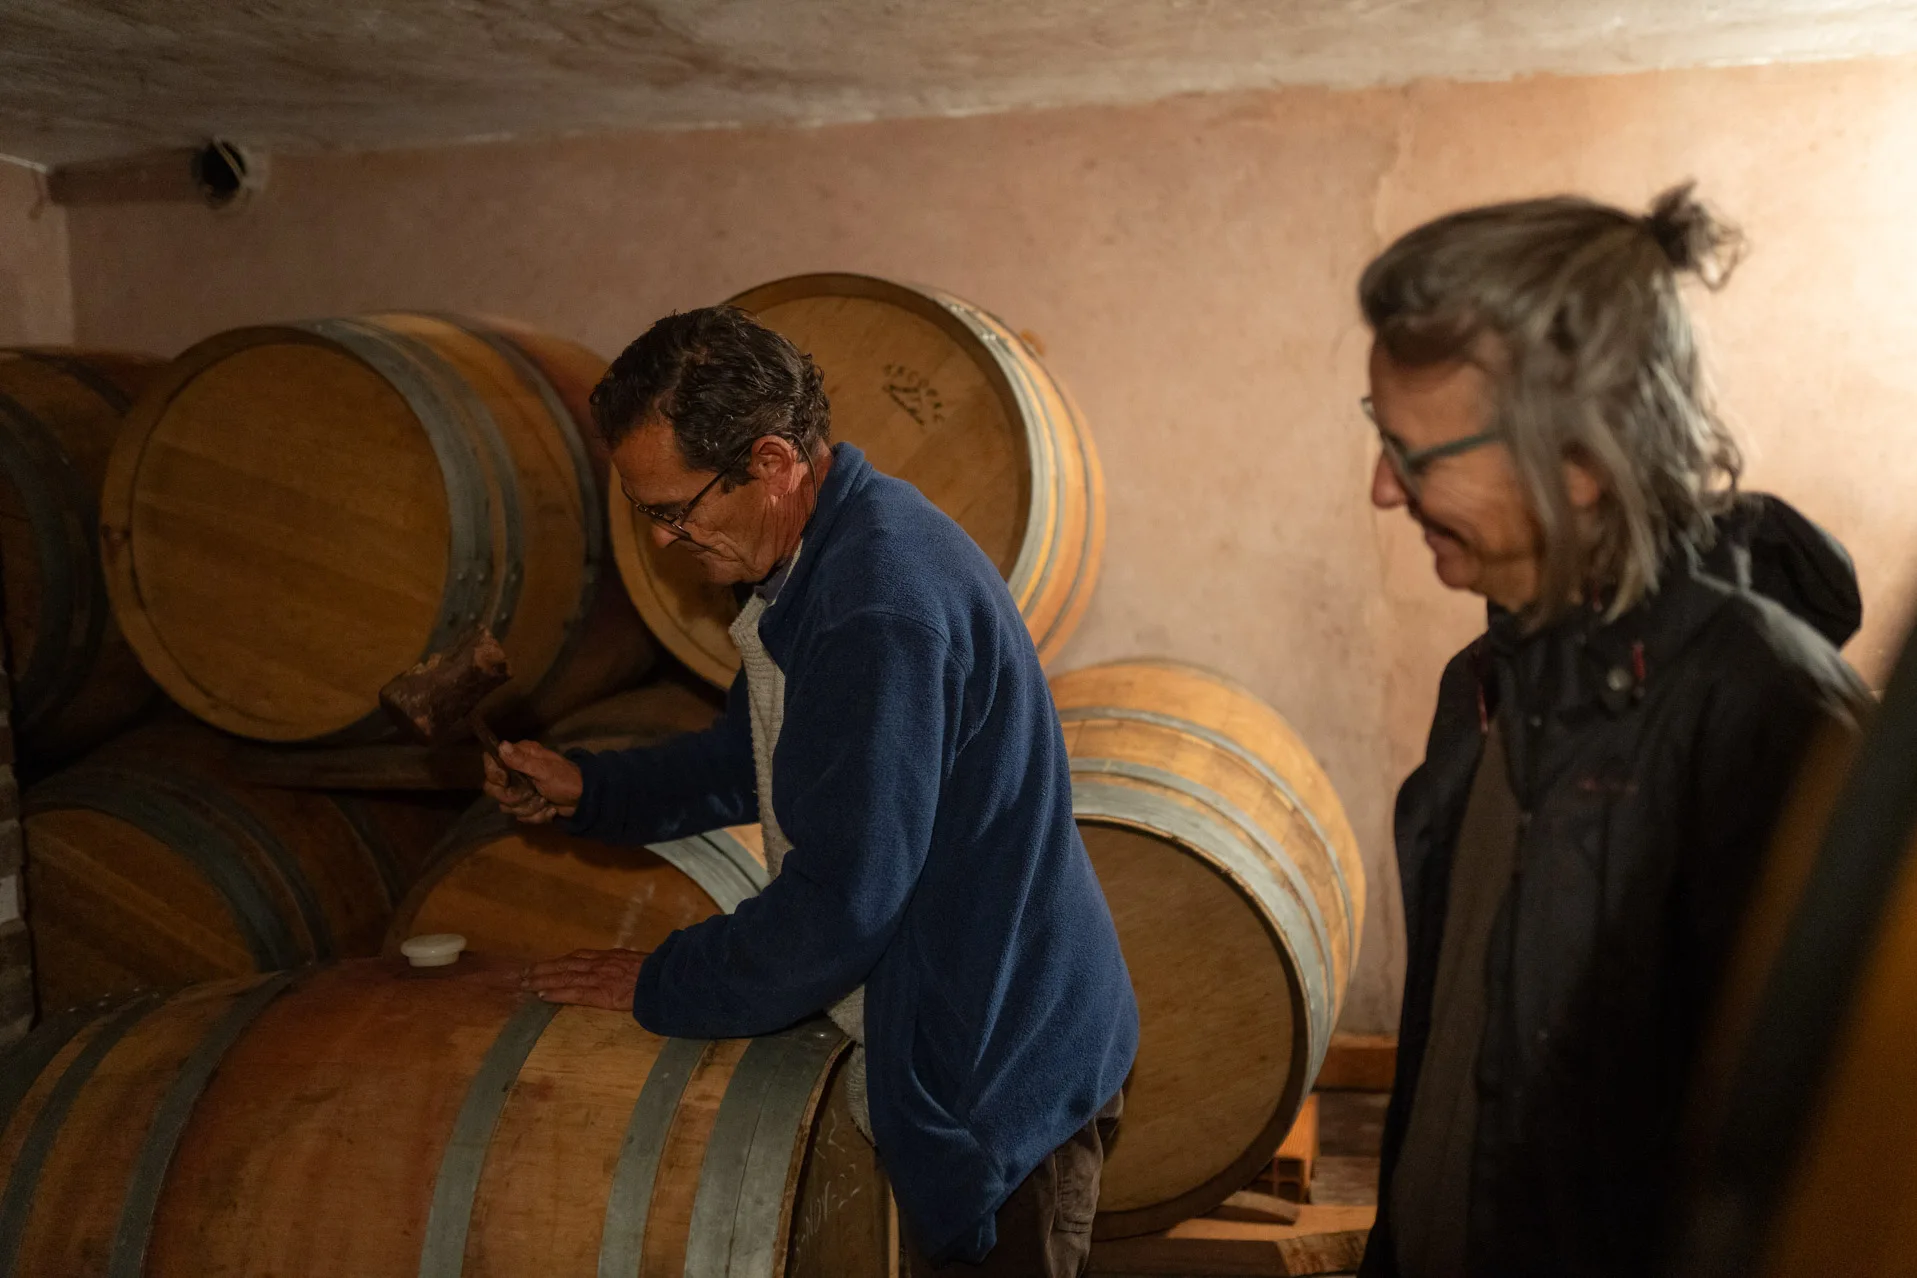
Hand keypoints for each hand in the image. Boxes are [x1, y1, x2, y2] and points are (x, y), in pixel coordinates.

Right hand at [482, 740, 583, 823]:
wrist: (584, 800)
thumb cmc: (566, 780)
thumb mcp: (544, 770)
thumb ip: (521, 761)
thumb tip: (501, 745)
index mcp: (520, 756)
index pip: (491, 763)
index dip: (495, 774)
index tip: (506, 780)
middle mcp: (516, 771)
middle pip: (493, 788)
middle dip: (514, 797)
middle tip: (532, 794)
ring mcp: (520, 789)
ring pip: (507, 805)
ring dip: (529, 807)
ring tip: (545, 801)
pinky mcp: (526, 804)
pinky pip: (520, 815)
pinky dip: (537, 815)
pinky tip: (549, 809)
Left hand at [522, 947, 648, 1009]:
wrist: (666, 979)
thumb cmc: (659, 972)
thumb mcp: (640, 963)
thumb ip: (626, 964)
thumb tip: (623, 967)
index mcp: (610, 957)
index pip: (578, 957)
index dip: (559, 962)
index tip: (545, 964)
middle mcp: (600, 964)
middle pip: (565, 965)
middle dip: (543, 969)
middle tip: (523, 973)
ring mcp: (598, 978)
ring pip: (564, 977)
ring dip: (542, 980)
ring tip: (524, 983)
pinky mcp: (600, 993)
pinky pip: (573, 993)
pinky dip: (556, 993)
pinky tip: (541, 996)